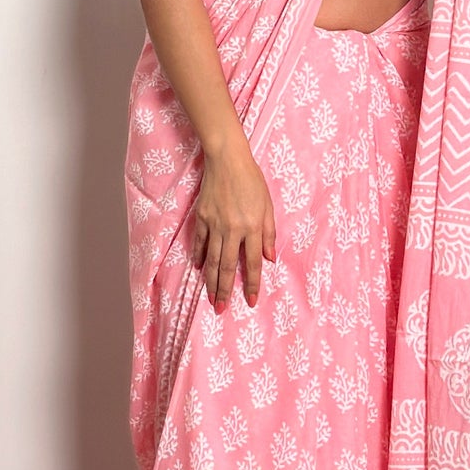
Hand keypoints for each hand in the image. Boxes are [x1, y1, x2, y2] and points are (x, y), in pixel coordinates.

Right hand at [191, 139, 276, 310]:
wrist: (227, 159)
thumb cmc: (252, 180)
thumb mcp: (268, 205)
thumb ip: (269, 233)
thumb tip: (269, 259)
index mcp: (253, 226)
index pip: (253, 262)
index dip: (253, 284)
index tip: (251, 301)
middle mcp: (233, 229)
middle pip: (228, 266)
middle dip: (226, 290)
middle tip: (222, 309)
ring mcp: (214, 224)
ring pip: (212, 259)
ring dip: (211, 281)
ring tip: (211, 299)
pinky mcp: (202, 217)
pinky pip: (200, 242)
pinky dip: (200, 257)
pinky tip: (200, 269)